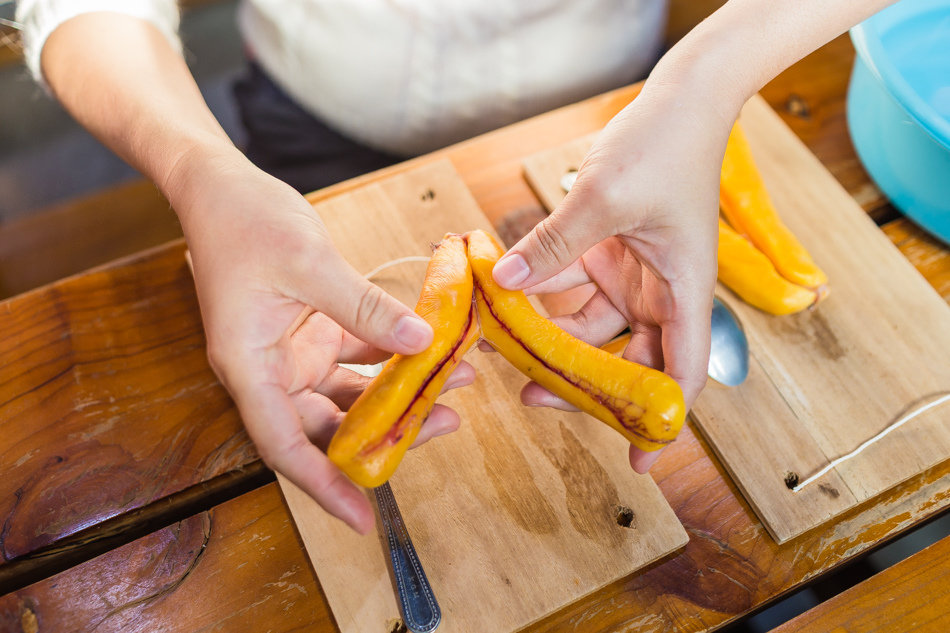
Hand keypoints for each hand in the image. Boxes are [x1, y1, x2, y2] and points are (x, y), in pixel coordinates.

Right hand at [169, 145, 473, 532]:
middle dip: (384, 433)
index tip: (364, 518)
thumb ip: (367, 308)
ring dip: (397, 393)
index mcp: (249, 367)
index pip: (285, 446)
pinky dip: (390, 356)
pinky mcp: (311, 331)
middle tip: (444, 424)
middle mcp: (268, 370)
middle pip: (326, 426)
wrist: (220, 185)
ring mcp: (291, 353)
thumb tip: (422, 343)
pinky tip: (428, 347)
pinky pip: (356, 357)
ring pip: (348, 395)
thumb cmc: (243, 222)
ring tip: (453, 383)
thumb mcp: (310, 263)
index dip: (323, 486)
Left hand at [491, 86, 731, 471]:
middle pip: (627, 358)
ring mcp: (633, 275)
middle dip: (581, 381)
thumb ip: (553, 246)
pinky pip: (570, 286)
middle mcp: (661, 292)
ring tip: (500, 342)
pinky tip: (503, 293)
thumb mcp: (603, 199)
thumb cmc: (665, 146)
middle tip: (532, 397)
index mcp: (684, 292)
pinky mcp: (608, 254)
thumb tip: (504, 283)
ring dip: (548, 335)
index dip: (663, 422)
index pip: (682, 373)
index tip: (641, 462)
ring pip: (589, 327)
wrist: (679, 101)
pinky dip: (541, 290)